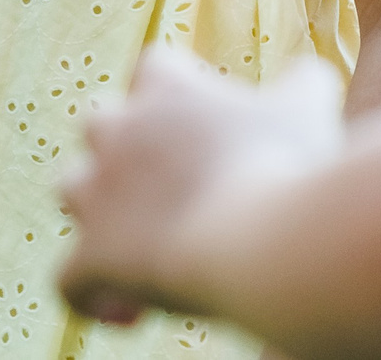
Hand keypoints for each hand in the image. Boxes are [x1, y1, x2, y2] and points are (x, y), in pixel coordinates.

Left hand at [59, 49, 346, 327]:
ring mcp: (98, 195)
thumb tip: (308, 78)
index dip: (181, 92)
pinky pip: (70, 280)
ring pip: (71, 187)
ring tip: (146, 243)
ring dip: (100, 211)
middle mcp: (119, 133)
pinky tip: (134, 312)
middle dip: (128, 149)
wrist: (265, 240)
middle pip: (100, 123)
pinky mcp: (93, 257)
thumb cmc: (288, 166)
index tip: (216, 125)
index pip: (157, 68)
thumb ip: (303, 81)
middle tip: (181, 186)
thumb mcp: (309, 106)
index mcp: (168, 89)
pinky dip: (94, 296)